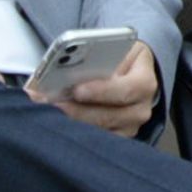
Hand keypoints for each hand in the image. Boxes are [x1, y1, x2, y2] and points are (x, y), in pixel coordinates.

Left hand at [34, 41, 157, 137]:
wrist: (132, 73)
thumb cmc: (121, 59)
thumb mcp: (116, 50)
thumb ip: (98, 59)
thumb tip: (69, 68)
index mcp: (144, 82)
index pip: (126, 90)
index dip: (101, 91)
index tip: (77, 90)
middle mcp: (141, 109)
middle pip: (107, 116)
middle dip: (76, 110)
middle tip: (51, 103)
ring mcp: (130, 127)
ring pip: (97, 131)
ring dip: (70, 122)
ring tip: (47, 111)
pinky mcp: (117, 139)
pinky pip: (94, 141)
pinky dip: (74, 132)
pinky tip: (57, 122)